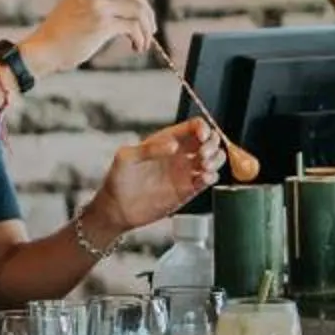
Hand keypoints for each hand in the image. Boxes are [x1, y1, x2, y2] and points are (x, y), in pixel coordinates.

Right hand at [23, 0, 156, 76]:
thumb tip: (127, 10)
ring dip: (145, 28)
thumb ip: (96, 3)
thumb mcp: (75, 9)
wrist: (42, 50)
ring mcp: (98, 6)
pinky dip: (140, 38)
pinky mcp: (102, 24)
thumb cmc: (58, 36)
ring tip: (143, 43)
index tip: (142, 15)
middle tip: (149, 30)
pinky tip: (137, 47)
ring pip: (137, 10)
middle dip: (147, 13)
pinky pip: (132, 27)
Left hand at [90, 119, 223, 239]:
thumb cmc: (118, 179)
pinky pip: (207, 180)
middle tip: (203, 153)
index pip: (193, 127)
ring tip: (205, 166)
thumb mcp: (126, 157)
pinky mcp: (188, 190)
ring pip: (214, 159)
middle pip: (209, 141)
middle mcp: (179, 154)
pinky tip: (205, 177)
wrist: (117, 208)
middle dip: (213, 144)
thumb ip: (149, 148)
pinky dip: (212, 177)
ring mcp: (185, 172)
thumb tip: (173, 145)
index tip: (202, 135)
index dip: (203, 127)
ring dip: (217, 160)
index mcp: (166, 140)